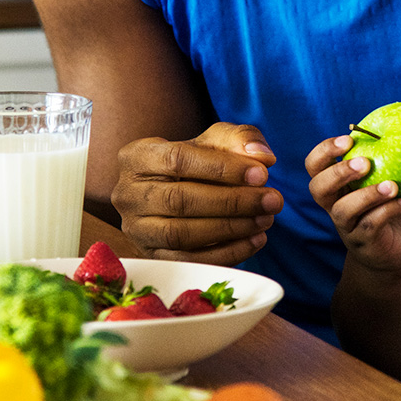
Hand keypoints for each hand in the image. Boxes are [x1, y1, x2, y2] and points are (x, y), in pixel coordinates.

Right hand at [111, 122, 281, 265]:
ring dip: (231, 229)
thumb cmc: (196, 163)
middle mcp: (127, 194)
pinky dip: (226, 254)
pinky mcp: (151, 256)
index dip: (222, 168)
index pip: (178, 160)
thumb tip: (262, 157)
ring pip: (182, 234)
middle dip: (232, 202)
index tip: (262, 173)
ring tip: (266, 220)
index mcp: (136, 156)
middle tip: (273, 200)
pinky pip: (189, 261)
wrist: (172, 192)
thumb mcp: (215, 141)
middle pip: (180, 200)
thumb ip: (240, 139)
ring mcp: (136, 229)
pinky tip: (255, 240)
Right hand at [306, 135, 400, 276]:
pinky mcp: (363, 244)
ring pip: (343, 210)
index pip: (315, 166)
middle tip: (364, 162)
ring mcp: (347, 227)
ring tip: (392, 186)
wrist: (395, 255)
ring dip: (367, 195)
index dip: (324, 151)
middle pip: (318, 188)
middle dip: (338, 172)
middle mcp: (334, 206)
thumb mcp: (388, 182)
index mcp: (336, 187)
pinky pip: (371, 226)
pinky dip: (390, 211)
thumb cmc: (391, 212)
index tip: (348, 139)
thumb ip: (390, 159)